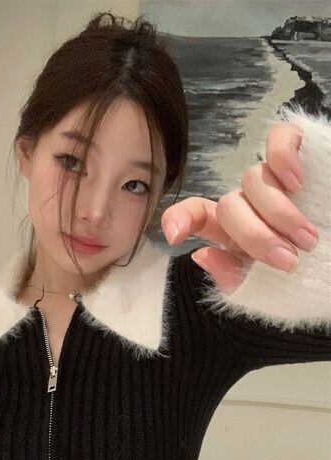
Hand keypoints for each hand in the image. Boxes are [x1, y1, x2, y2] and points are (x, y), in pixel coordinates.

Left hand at [160, 121, 318, 293]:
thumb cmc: (313, 287)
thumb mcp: (270, 293)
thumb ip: (235, 278)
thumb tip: (201, 254)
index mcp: (236, 234)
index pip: (197, 215)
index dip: (181, 218)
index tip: (175, 236)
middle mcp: (251, 205)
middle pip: (229, 205)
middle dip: (256, 236)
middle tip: (290, 261)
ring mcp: (276, 182)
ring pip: (252, 179)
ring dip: (279, 212)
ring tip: (309, 239)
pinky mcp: (303, 158)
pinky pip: (280, 138)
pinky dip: (283, 156)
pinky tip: (297, 182)